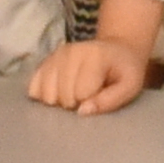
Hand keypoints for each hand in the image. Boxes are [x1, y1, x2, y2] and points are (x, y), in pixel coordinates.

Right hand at [28, 37, 150, 114]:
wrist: (116, 50)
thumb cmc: (124, 72)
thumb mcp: (129, 87)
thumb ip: (110, 101)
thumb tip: (82, 112)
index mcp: (94, 57)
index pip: (80, 94)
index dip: (90, 103)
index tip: (99, 96)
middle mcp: (70, 52)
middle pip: (61, 95)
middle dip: (74, 104)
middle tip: (88, 96)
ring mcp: (54, 56)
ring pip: (45, 94)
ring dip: (59, 102)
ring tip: (74, 95)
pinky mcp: (44, 62)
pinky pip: (34, 88)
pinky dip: (44, 97)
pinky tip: (59, 93)